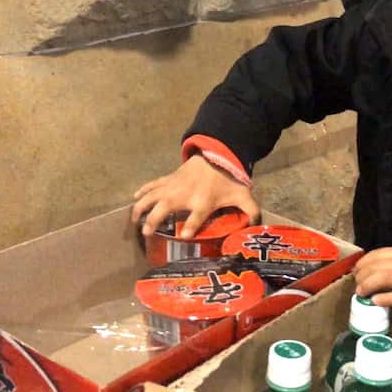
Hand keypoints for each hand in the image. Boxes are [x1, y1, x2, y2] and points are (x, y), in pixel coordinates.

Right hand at [131, 154, 258, 238]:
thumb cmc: (228, 180)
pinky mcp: (169, 179)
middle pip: (163, 207)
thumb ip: (250, 211)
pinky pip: (152, 185)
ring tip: (134, 220)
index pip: (195, 217)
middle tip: (146, 232)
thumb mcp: (242, 195)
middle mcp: (184, 194)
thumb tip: (257, 226)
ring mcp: (174, 186)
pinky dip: (143, 190)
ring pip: (152, 195)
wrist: (217, 155)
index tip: (183, 237)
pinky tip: (134, 197)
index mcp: (203, 202)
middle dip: (153, 220)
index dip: (189, 227)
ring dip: (141, 207)